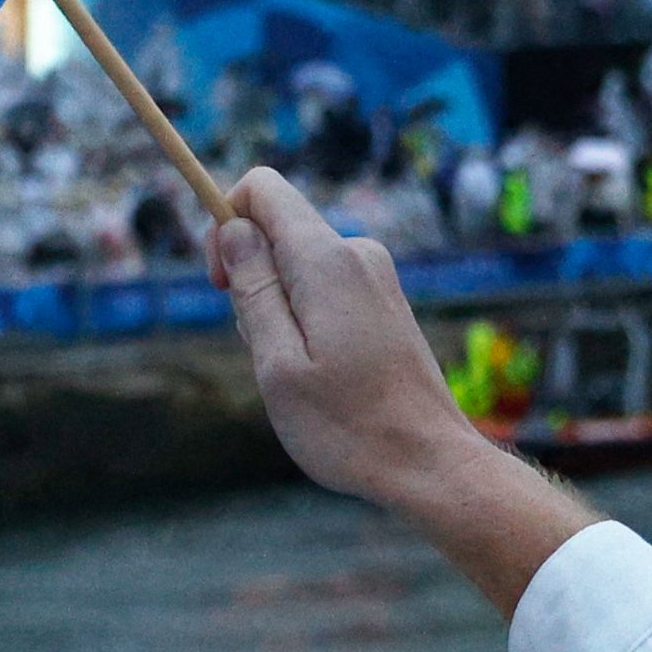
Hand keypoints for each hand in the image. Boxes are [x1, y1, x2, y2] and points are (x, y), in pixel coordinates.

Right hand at [215, 165, 592, 612]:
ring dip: (279, 310)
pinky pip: (326, 288)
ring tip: (302, 374)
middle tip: (268, 354)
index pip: (263, 189)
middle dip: (252, 280)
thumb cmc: (347, 426)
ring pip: (299, 266)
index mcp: (327, 261)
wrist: (429, 462)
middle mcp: (358, 254)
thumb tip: (232, 228)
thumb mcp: (277, 365)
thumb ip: (252, 290)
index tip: (222, 285)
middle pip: (278, 231)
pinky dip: (308, 321)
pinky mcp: (386, 301)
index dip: (225, 223)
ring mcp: (377, 277)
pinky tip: (325, 376)